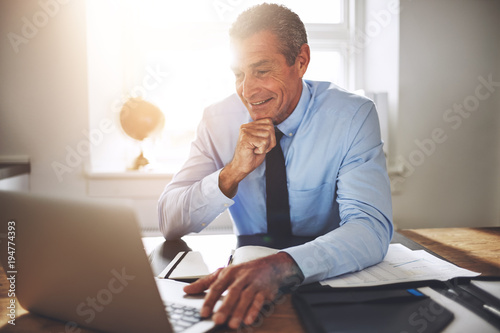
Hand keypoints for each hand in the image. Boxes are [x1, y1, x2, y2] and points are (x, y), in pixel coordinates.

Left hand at [183, 252, 302, 328]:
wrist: (270, 265)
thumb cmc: (243, 271)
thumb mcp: (223, 273)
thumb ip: (205, 282)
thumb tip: (187, 290)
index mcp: (228, 273)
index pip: (217, 287)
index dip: (210, 300)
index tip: (203, 312)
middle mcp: (241, 277)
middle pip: (232, 292)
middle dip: (225, 307)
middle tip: (217, 320)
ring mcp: (254, 283)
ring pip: (246, 297)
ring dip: (239, 311)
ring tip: (232, 324)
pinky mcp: (265, 290)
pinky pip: (260, 300)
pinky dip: (254, 310)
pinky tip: (249, 320)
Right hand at [219, 118, 275, 197]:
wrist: (241, 167)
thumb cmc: (252, 156)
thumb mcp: (263, 141)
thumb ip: (267, 131)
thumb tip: (272, 125)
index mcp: (249, 125)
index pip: (269, 122)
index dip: (271, 135)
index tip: (262, 144)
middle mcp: (246, 127)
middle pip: (270, 128)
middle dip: (270, 141)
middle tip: (260, 148)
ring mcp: (245, 131)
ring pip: (267, 135)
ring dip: (265, 146)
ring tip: (256, 150)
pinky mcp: (245, 138)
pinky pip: (263, 142)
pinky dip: (261, 150)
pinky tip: (253, 152)